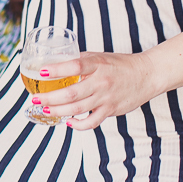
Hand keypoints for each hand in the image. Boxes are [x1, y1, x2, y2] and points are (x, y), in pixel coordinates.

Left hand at [29, 51, 158, 129]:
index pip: (74, 66)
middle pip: (71, 93)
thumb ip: (80, 62)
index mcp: (97, 64)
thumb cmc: (120, 64)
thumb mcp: (99, 57)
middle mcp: (101, 81)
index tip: (41, 72)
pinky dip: (79, 124)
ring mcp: (106, 97)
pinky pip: (92, 122)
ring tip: (45, 109)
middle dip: (50, 97)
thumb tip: (57, 64)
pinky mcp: (111, 110)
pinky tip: (68, 122)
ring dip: (58, 111)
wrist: (147, 74)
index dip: (57, 70)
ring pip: (78, 109)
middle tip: (35, 98)